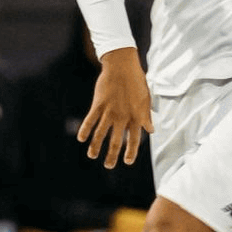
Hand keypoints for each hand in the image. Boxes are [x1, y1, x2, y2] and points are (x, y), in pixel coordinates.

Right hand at [79, 46, 151, 168]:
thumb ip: (146, 116)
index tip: (127, 161)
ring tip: (92, 156)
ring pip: (101, 134)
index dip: (131, 152)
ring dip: (95, 147)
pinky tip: (81, 139)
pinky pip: (90, 121)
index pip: (134, 140)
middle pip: (116, 141)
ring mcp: (110, 111)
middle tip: (108, 166)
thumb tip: (151, 130)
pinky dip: (85, 130)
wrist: (122, 65)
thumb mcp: (146, 99)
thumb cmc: (136, 81)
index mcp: (136, 116)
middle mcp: (123, 117)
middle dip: (111, 156)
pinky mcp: (98, 104)